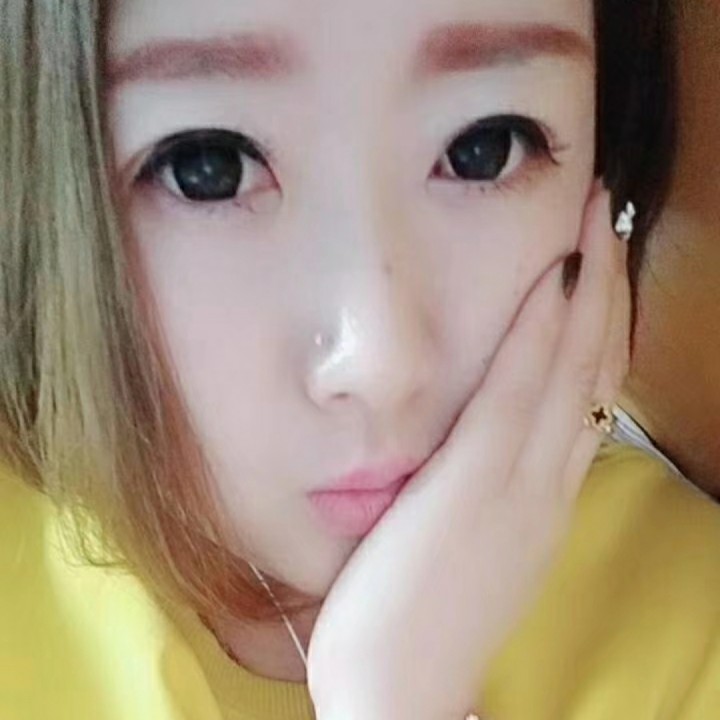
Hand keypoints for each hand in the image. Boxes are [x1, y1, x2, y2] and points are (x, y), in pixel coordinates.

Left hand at [307, 186, 629, 719]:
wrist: (401, 690)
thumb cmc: (423, 617)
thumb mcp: (473, 550)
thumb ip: (487, 498)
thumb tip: (483, 451)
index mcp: (542, 497)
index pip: (584, 395)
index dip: (599, 326)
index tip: (596, 271)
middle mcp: (546, 482)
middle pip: (592, 368)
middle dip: (605, 288)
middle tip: (608, 220)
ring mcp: (518, 482)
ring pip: (569, 369)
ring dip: (586, 289)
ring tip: (594, 222)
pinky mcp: (476, 484)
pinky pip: (516, 396)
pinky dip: (539, 335)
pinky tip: (551, 280)